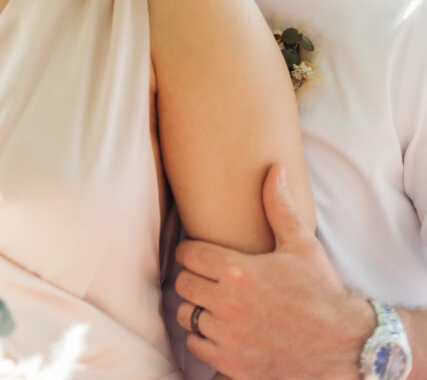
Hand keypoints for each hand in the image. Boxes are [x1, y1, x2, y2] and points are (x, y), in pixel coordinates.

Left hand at [175, 164, 375, 379]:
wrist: (345, 347)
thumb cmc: (322, 292)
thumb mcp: (302, 245)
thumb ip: (280, 207)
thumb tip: (275, 170)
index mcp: (240, 272)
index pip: (190, 254)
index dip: (191, 250)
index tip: (199, 251)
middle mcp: (229, 306)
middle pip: (183, 284)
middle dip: (192, 276)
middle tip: (206, 275)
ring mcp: (230, 339)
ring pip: (187, 316)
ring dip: (195, 308)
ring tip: (211, 302)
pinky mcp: (234, 366)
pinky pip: (198, 347)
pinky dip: (203, 339)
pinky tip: (219, 330)